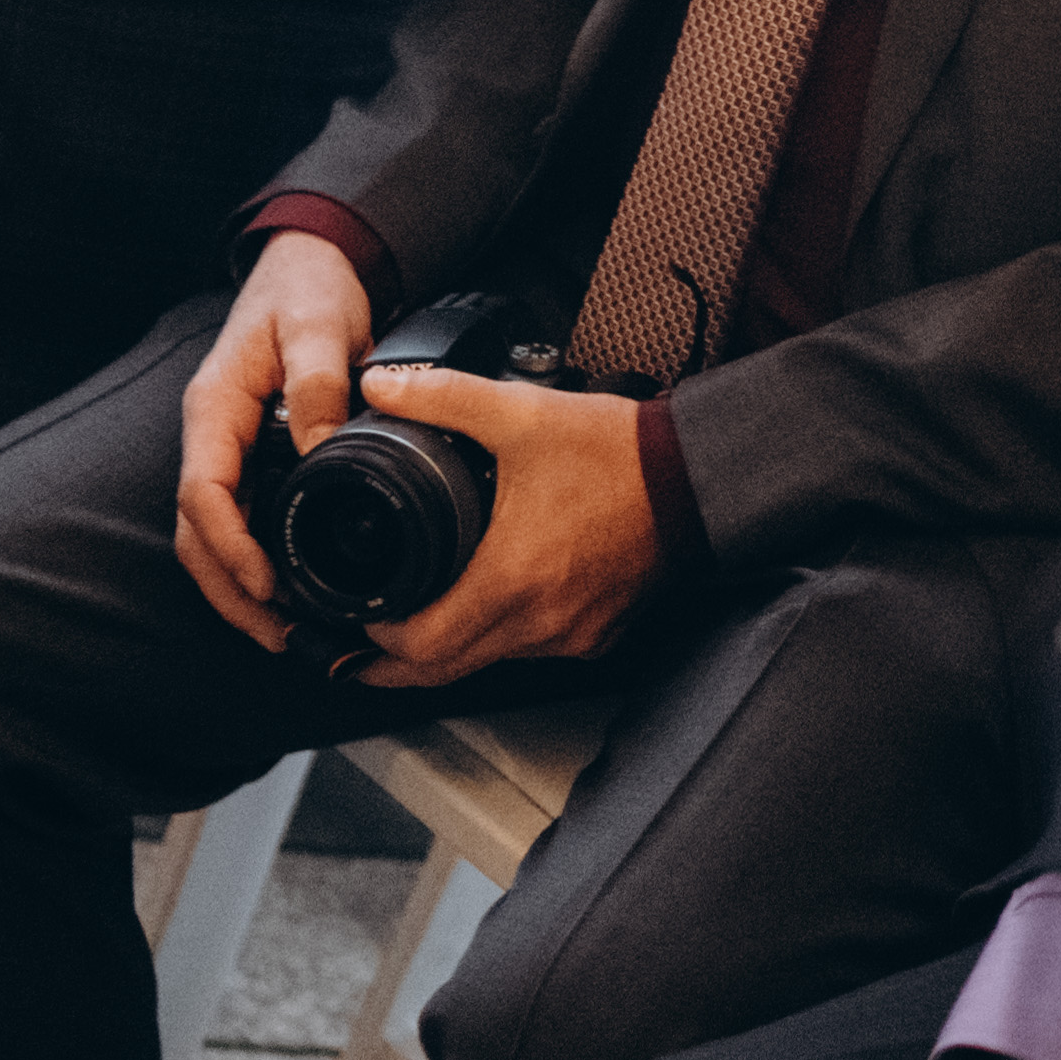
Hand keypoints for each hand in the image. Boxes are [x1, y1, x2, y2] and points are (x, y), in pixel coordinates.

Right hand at [179, 229, 375, 647]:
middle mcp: (212, 435)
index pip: (201, 492)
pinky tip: (289, 586)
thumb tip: (318, 448)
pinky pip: (241, 519)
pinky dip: (255, 560)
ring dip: (238, 586)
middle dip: (228, 589)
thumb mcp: (318, 325)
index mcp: (214, 407)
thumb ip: (318, 382)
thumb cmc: (308, 290)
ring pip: (213, 533)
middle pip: (196, 531)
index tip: (265, 582)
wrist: (311, 266)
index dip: (228, 546)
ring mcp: (228, 449)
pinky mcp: (252, 457)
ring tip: (284, 628)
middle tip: (277, 633)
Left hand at [346, 373, 659, 685]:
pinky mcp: (600, 633)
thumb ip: (443, 397)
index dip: (379, 644)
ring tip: (428, 614)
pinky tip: (498, 600)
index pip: (423, 647)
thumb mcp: (521, 413)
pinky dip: (506, 636)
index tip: (363, 621)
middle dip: (400, 663)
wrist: (697, 476)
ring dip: (456, 646)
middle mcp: (541, 620)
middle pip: (448, 671)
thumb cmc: (621, 455)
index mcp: (510, 578)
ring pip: (492, 661)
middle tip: (369, 646)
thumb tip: (382, 387)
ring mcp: (573, 633)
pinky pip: (536, 650)